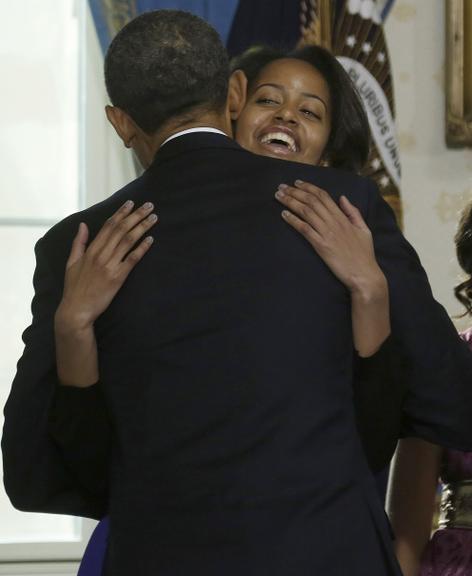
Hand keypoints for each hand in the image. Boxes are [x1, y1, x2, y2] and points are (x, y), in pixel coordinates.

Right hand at [56, 200, 157, 332]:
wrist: (76, 310)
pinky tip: (151, 240)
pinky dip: (142, 248)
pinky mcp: (118, 277)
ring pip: (128, 241)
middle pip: (121, 229)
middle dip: (136, 215)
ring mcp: (110, 265)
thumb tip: (83, 225)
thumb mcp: (71, 263)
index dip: (121, 213)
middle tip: (149, 205)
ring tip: (154, 218)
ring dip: (142, 227)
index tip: (131, 203)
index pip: (108, 226)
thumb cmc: (74, 288)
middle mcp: (101, 255)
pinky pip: (132, 259)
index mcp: (91, 250)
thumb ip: (78, 243)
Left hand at [275, 179, 383, 296]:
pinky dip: (293, 220)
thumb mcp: (364, 229)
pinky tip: (283, 214)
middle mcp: (334, 222)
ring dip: (290, 202)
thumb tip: (342, 197)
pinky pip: (305, 229)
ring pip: (306, 212)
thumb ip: (353, 212)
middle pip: (311, 201)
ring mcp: (327, 233)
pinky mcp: (321, 246)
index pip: (324, 196)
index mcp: (343, 217)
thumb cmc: (364, 254)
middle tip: (281, 186)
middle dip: (295, 192)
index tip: (297, 183)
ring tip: (279, 196)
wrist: (363, 274)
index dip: (309, 187)